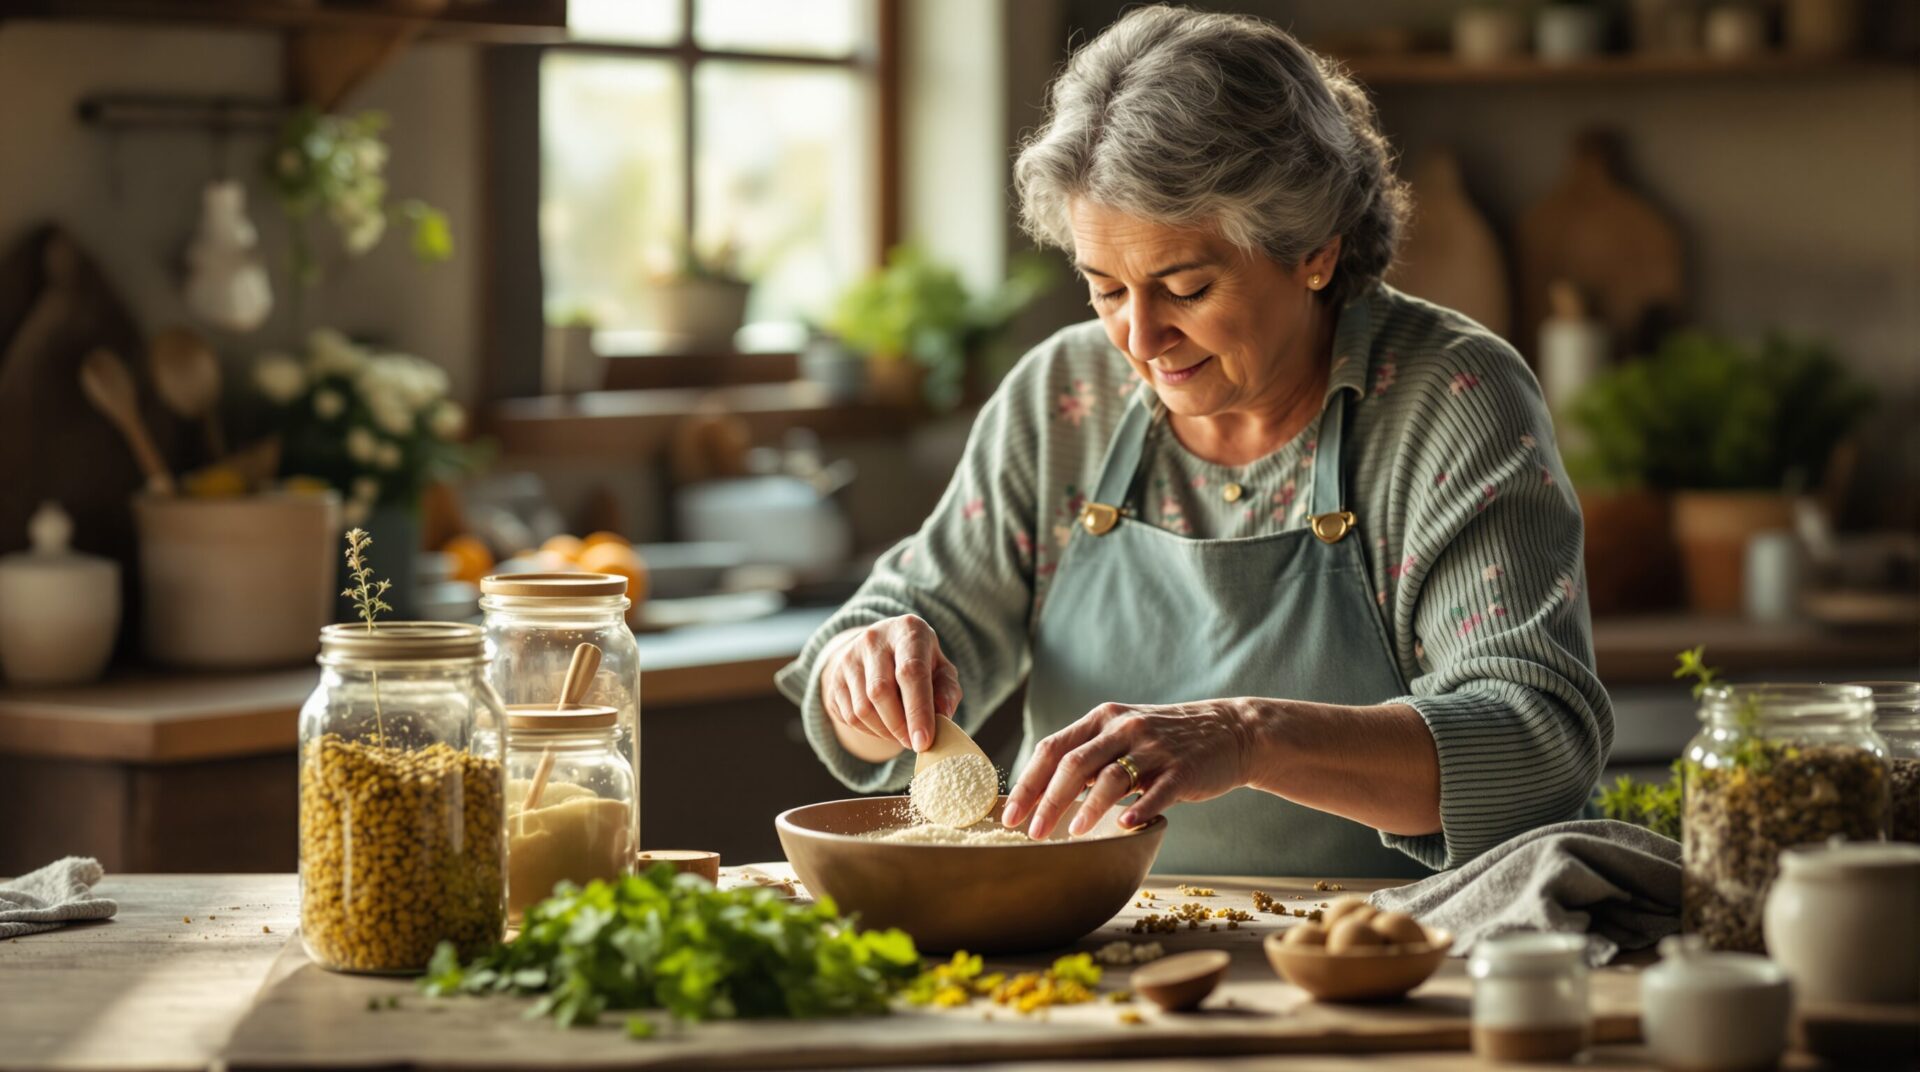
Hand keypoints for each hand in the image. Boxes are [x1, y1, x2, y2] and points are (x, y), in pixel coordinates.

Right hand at [820, 615, 962, 752]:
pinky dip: (870, 731)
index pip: (910, 672)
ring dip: (884, 732)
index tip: (924, 742)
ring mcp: (848, 658)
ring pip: (862, 709)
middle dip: (899, 726)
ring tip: (901, 733)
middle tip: (914, 743)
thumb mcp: (941, 669)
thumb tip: (942, 715)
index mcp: (907, 631)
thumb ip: (947, 691)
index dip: (918, 711)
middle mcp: (873, 639)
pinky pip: (849, 717)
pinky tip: (884, 726)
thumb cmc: (920, 661)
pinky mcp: (834, 679)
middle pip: (880, 692)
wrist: (881, 648)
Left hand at [1001, 699, 1261, 839]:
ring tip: (1074, 833)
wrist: (1228, 731)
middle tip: (1032, 833)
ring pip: (1111, 776)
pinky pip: (1157, 791)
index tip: (1009, 814)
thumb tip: (1042, 792)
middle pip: (1074, 763)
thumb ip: (1088, 756)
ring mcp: (1154, 747)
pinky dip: (1139, 809)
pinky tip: (1125, 826)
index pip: (1053, 748)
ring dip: (1088, 808)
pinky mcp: (1182, 768)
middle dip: (1048, 801)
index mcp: (1102, 720)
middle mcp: (1123, 728)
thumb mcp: (1123, 735)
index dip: (1028, 783)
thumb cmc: (1165, 741)